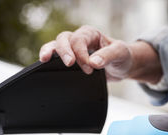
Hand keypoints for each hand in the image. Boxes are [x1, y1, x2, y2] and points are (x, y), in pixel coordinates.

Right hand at [39, 25, 161, 82]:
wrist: (123, 66)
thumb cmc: (122, 56)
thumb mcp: (120, 54)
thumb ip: (108, 56)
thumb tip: (94, 62)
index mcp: (91, 34)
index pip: (79, 40)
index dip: (82, 54)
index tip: (90, 67)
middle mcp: (79, 39)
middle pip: (63, 39)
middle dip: (64, 51)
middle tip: (69, 63)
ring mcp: (73, 50)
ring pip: (55, 46)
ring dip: (49, 52)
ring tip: (44, 60)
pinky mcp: (70, 61)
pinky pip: (55, 59)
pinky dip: (49, 62)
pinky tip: (45, 67)